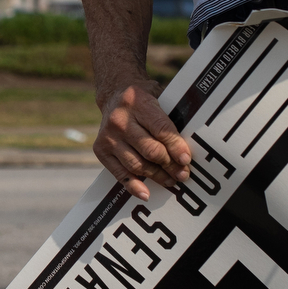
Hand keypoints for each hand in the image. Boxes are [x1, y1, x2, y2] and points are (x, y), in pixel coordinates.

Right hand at [95, 82, 192, 200]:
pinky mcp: (101, 150)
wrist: (113, 95)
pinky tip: (146, 193)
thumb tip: (186, 151)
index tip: (186, 160)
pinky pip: (120, 173)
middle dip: (170, 165)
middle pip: (150, 150)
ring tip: (171, 180)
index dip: (176, 147)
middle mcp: (119, 120)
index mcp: (137, 102)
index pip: (161, 129)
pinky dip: (134, 186)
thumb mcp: (158, 97)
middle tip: (183, 173)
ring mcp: (108, 137)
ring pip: (137, 165)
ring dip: (157, 176)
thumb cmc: (142, 99)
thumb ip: (170, 118)